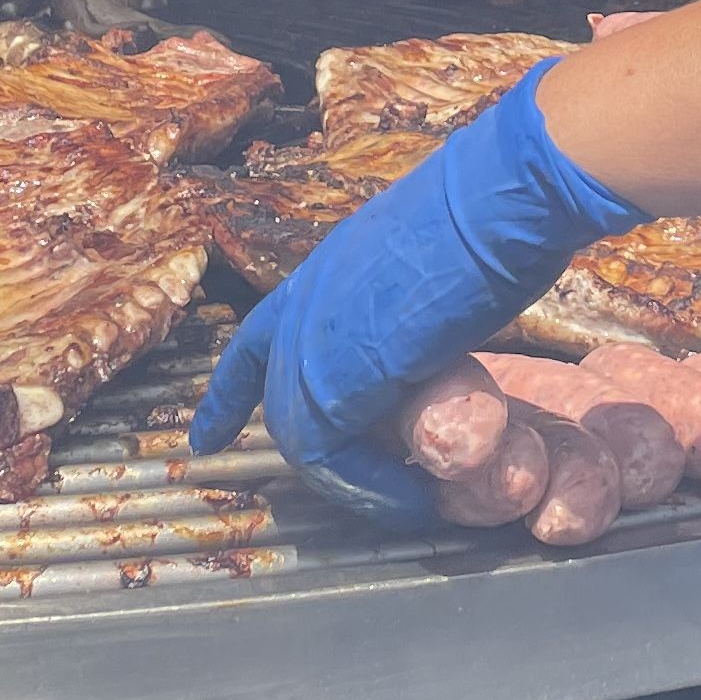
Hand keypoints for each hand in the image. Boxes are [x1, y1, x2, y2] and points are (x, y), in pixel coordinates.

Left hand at [193, 65, 640, 511]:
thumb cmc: (488, 211)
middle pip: (278, 393)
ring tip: (406, 499)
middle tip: (357, 491)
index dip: (233, 392)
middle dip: (303, 448)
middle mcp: (304, 303)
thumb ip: (407, 298)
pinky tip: (416, 498)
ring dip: (353, 477)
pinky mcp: (330, 379)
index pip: (258, 341)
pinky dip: (370, 487)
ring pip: (298, 431)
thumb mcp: (430, 259)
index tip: (206, 435)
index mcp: (327, 270)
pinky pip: (326, 455)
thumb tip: (425, 321)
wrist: (494, 200)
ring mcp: (310, 338)